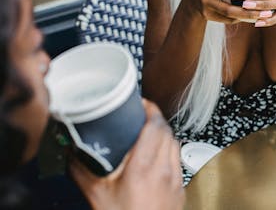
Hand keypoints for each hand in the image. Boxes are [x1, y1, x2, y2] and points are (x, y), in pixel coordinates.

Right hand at [69, 100, 184, 209]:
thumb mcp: (96, 195)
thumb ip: (82, 169)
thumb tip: (71, 151)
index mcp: (144, 167)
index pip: (155, 125)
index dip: (150, 108)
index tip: (140, 102)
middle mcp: (165, 169)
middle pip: (167, 130)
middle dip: (154, 118)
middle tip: (140, 114)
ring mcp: (176, 178)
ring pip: (175, 143)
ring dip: (163, 133)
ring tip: (148, 131)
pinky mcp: (181, 188)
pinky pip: (179, 158)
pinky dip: (169, 149)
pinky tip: (157, 155)